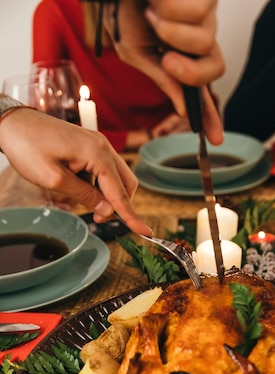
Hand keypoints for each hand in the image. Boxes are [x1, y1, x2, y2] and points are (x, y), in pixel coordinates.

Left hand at [0, 108, 151, 234]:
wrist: (11, 123)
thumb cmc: (28, 147)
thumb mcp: (54, 180)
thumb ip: (85, 196)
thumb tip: (107, 210)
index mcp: (97, 154)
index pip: (120, 192)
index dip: (131, 216)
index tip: (145, 231)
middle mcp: (103, 147)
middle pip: (127, 183)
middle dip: (119, 204)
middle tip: (97, 218)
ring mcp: (97, 144)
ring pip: (117, 177)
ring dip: (108, 194)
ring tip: (83, 201)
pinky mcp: (89, 145)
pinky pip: (104, 170)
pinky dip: (99, 184)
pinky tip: (78, 187)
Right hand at [103, 0, 223, 143]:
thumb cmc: (122, 11)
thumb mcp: (136, 52)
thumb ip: (163, 79)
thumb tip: (183, 110)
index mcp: (183, 57)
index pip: (201, 90)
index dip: (209, 114)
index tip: (215, 139)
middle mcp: (200, 37)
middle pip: (216, 68)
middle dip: (192, 72)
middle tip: (167, 61)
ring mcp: (207, 16)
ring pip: (205, 42)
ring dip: (170, 31)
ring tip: (152, 12)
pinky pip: (197, 13)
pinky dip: (170, 8)